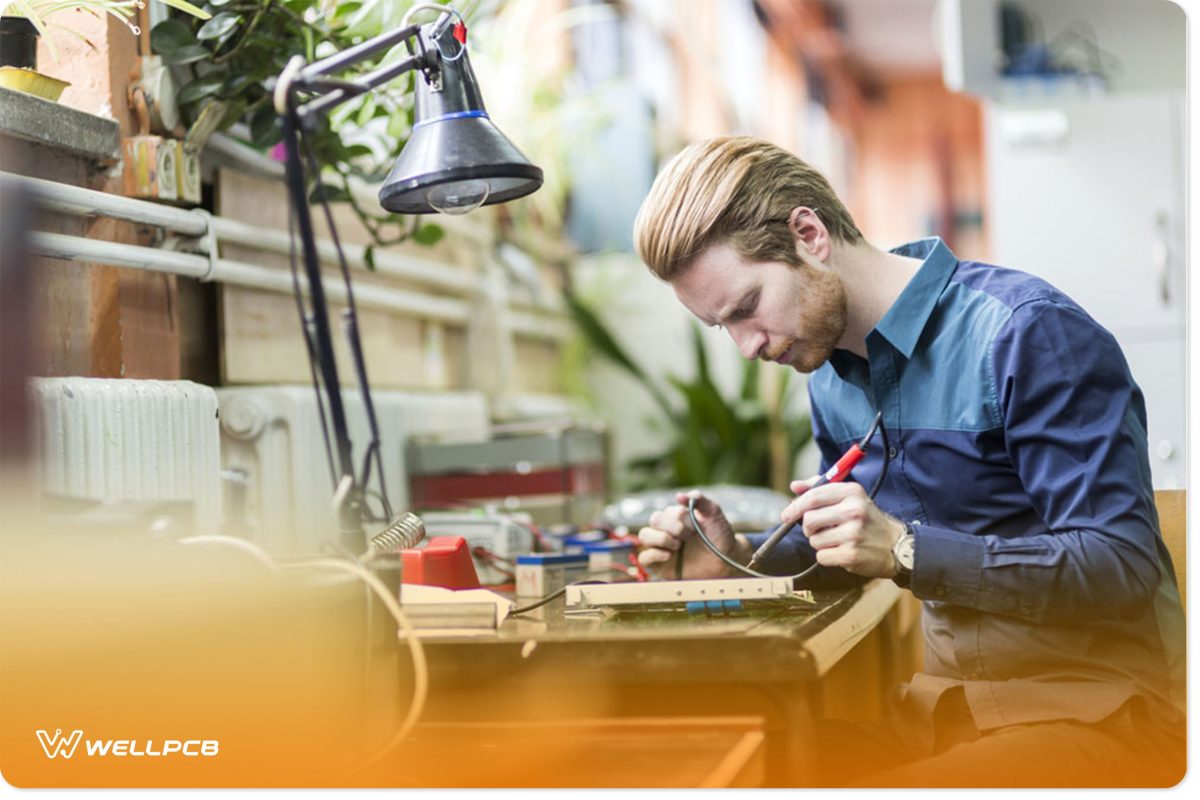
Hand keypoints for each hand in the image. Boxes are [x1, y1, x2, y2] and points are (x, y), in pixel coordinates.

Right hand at [636, 490, 750, 578]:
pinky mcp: (658, 563)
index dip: (682, 519)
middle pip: (654, 520)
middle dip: (674, 528)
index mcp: (676, 516)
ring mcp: (661, 546)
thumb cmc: (719, 537)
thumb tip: (679, 496)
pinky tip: (668, 556)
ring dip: (661, 539)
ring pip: (644, 535)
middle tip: (689, 537)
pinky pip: (643, 557)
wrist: (723, 563)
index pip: (668, 511)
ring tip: (678, 546)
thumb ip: (701, 501)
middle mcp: (666, 529)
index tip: (696, 528)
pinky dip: (653, 555)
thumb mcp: (714, 515)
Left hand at [781, 477, 905, 577]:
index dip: (795, 506)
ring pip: (813, 540)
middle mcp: (854, 511)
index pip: (813, 496)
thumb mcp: (849, 498)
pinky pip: (821, 556)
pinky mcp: (851, 555)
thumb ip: (820, 489)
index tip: (786, 515)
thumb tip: (794, 486)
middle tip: (820, 529)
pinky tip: (842, 552)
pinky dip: (827, 556)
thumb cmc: (867, 520)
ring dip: (820, 542)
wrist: (896, 546)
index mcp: (852, 492)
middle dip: (808, 527)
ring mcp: (853, 534)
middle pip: (808, 520)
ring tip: (838, 540)